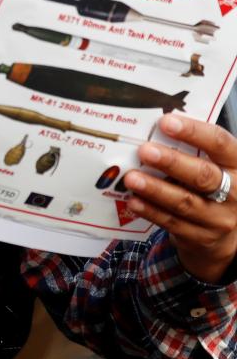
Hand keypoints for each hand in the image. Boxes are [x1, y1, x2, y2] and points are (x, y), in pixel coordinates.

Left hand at [123, 114, 236, 282]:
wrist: (226, 227)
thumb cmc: (211, 181)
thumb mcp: (212, 161)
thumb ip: (190, 147)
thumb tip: (150, 127)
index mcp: (236, 163)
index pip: (219, 143)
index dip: (193, 132)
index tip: (165, 122)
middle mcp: (233, 191)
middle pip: (203, 176)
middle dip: (172, 162)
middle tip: (144, 151)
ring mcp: (218, 217)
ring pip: (185, 202)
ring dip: (155, 189)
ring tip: (131, 178)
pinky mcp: (201, 236)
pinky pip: (173, 223)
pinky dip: (151, 211)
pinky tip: (133, 201)